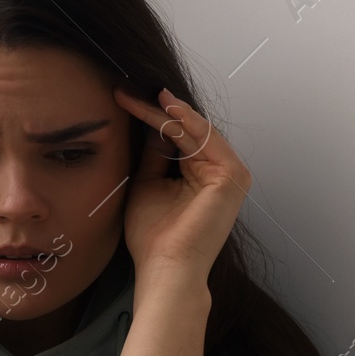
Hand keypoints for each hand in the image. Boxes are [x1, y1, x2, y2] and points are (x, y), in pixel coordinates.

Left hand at [111, 86, 251, 283]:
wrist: (165, 266)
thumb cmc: (154, 236)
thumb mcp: (146, 184)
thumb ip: (153, 155)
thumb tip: (152, 124)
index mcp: (202, 176)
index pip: (178, 137)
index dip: (152, 116)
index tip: (122, 99)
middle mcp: (220, 172)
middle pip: (187, 130)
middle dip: (156, 108)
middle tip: (125, 89)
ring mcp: (230, 173)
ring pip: (194, 129)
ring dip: (166, 110)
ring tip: (140, 93)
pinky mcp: (232, 175)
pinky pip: (204, 138)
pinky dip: (184, 120)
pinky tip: (163, 105)